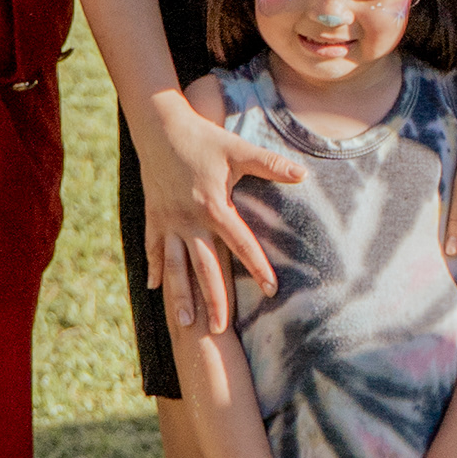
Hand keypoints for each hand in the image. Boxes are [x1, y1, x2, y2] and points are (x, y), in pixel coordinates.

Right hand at [141, 104, 303, 331]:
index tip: (272, 290)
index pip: (240, 243)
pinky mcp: (153, 216)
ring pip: (175, 265)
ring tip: (185, 323)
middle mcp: (188, 219)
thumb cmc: (203, 137)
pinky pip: (153, 248)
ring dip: (179, 295)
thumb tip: (303, 175)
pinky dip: (154, 267)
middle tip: (220, 331)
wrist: (158, 126)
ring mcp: (167, 220)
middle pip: (203, 267)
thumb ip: (270, 164)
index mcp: (212, 206)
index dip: (258, 266)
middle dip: (213, 299)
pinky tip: (154, 288)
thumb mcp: (238, 148)